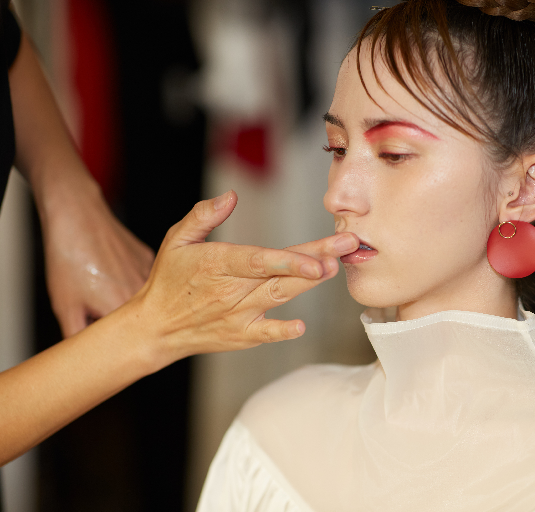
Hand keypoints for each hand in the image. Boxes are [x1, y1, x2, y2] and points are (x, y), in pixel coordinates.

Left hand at [42, 188, 153, 337]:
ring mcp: (152, 274)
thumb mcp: (66, 306)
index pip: (133, 340)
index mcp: (126, 309)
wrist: (78, 219)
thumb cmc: (70, 257)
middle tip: (103, 318)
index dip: (122, 345)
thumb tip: (85, 358)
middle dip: (127, 326)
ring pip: (146, 301)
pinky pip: (147, 280)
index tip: (115, 348)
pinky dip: (132, 283)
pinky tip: (112, 275)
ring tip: (104, 293)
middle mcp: (146, 293)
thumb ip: (78, 336)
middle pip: (142, 321)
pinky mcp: (150, 259)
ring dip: (133, 304)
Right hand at [129, 190, 358, 366]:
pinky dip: (282, 331)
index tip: (319, 254)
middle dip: (317, 260)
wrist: (154, 327)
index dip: (290, 259)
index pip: (259, 261)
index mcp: (217, 264)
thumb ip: (203, 216)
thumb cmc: (170, 279)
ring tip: (335, 268)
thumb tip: (231, 196)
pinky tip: (301, 327)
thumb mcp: (176, 239)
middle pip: (279, 275)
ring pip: (279, 297)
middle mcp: (230, 290)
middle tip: (346, 246)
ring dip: (307, 285)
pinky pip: (265, 333)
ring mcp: (237, 315)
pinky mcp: (241, 334)